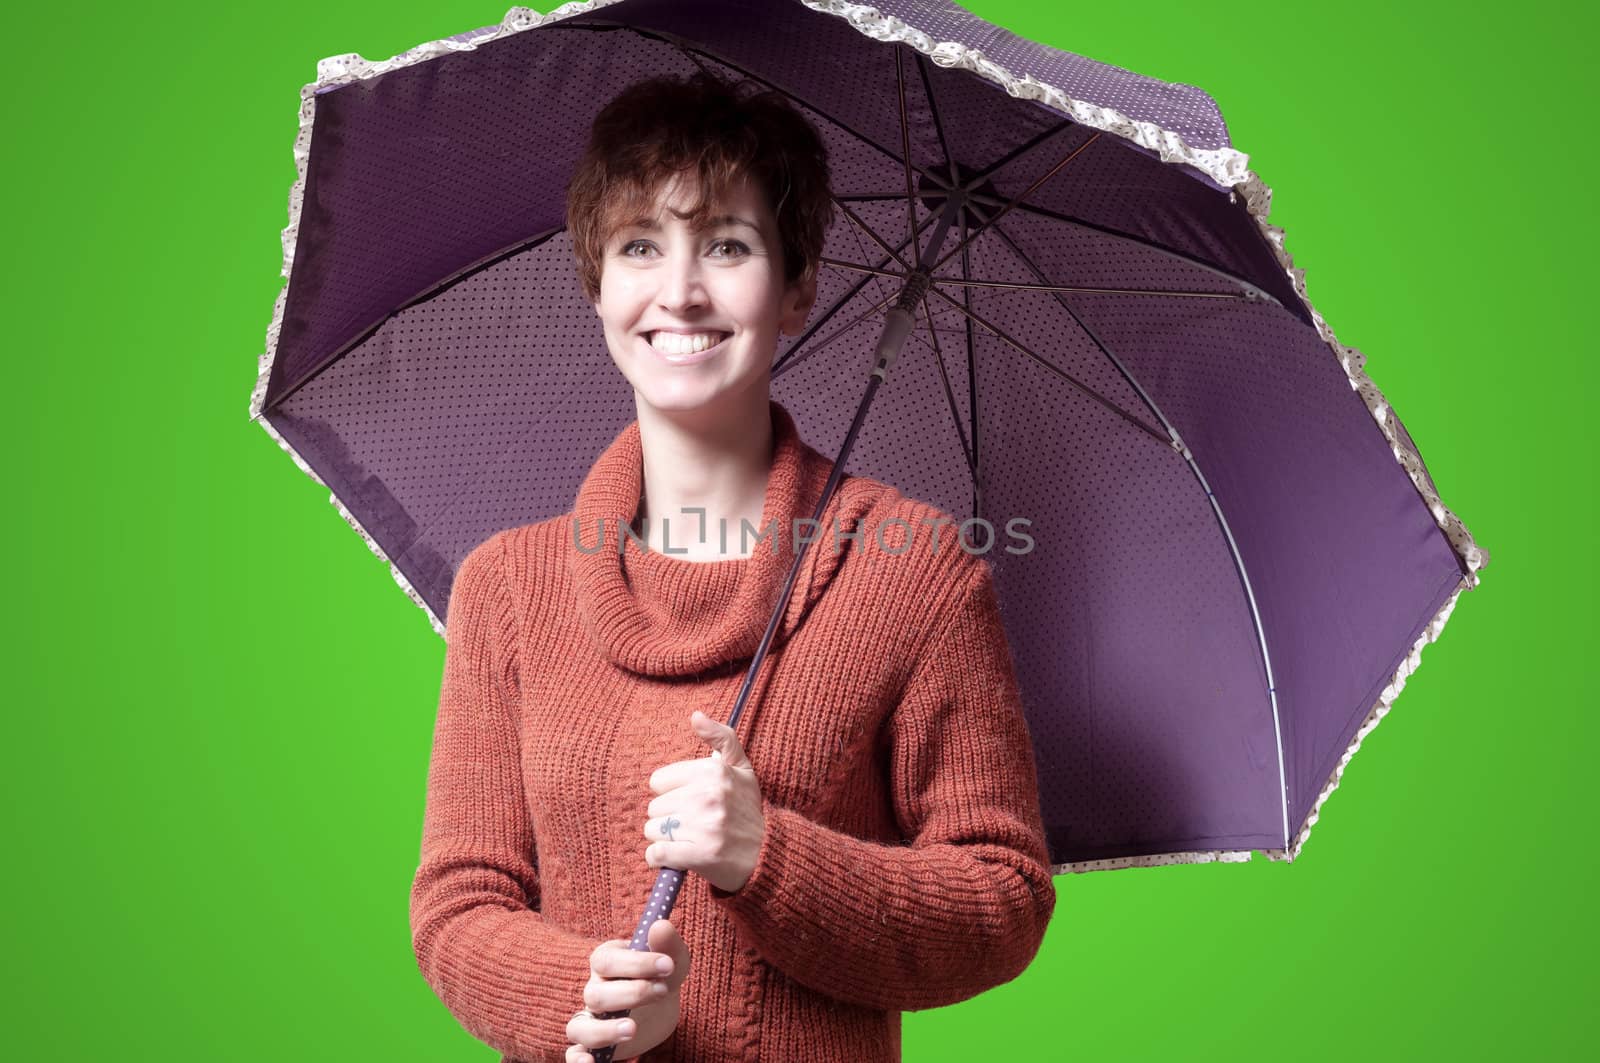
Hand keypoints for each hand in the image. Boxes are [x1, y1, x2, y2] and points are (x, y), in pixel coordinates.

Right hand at [565, 918, 690, 1061]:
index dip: (635, 963)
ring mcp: (591, 1019)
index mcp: (606, 962)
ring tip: (632, 1030)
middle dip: (630, 994)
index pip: (606, 961)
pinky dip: (577, 1061)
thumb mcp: (671, 959)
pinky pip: (573, 1054)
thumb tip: (660, 926)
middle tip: (661, 991)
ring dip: (603, 1030)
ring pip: (579, 1027)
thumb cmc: (661, 975)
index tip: (667, 965)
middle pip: (596, 994)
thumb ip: (667, 944)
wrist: (661, 1004)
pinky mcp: (593, 1045)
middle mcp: (593, 989)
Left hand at [643, 711, 765, 893]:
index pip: (658, 781)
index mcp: (713, 771)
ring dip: (666, 839)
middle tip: (694, 823)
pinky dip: (660, 858)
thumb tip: (695, 715)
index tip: (690, 801)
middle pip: (654, 807)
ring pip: (653, 830)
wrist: (768, 854)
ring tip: (690, 839)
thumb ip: (720, 737)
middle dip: (669, 818)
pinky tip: (677, 857)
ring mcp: (703, 827)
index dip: (672, 793)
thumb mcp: (742, 767)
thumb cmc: (747, 808)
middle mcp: (707, 796)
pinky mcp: (699, 855)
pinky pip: (656, 853)